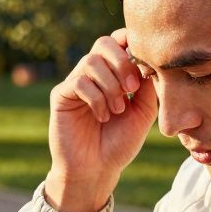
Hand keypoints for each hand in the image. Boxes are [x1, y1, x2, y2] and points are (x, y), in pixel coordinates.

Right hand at [45, 28, 157, 211]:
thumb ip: (148, 87)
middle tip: (132, 89)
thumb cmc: (120, 143)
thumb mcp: (143, 113)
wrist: (96, 170)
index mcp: (113, 74)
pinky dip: (96, 98)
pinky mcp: (61, 95)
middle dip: (122, 62)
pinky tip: (103, 116)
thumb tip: (149, 61)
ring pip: (91, 61)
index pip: (119, 41)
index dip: (131, 43)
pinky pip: (79, 82)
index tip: (144, 66)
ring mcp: (75, 83)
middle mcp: (93, 74)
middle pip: (103, 42)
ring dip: (110, 85)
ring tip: (118, 110)